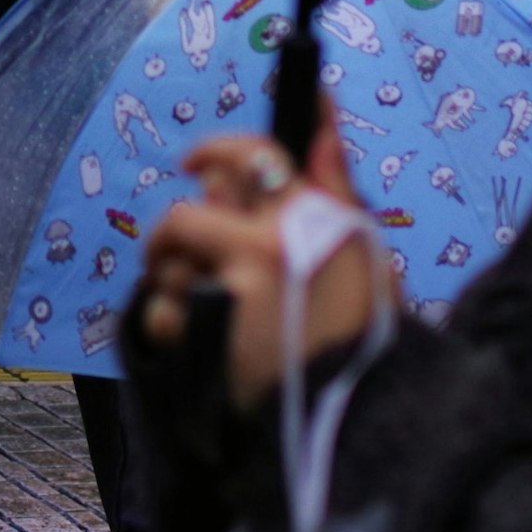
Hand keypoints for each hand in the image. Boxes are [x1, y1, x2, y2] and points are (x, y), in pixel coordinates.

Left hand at [136, 122, 373, 407]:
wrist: (364, 420)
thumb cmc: (369, 336)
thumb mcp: (368, 253)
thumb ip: (336, 184)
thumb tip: (322, 110)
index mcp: (314, 218)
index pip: (253, 154)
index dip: (215, 151)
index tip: (195, 163)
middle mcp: (270, 242)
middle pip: (188, 214)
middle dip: (178, 235)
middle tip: (183, 252)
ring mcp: (235, 287)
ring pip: (169, 263)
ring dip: (176, 282)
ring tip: (203, 309)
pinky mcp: (209, 332)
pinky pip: (162, 310)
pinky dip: (170, 324)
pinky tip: (196, 339)